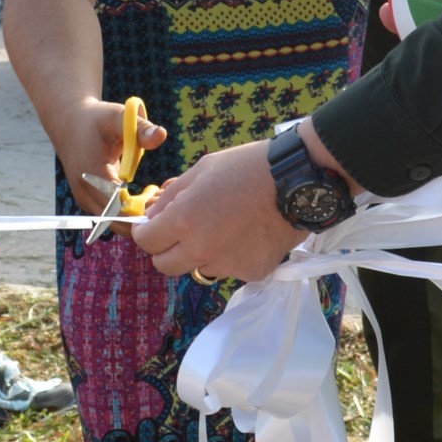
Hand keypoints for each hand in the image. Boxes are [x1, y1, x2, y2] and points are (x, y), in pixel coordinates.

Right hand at [66, 100, 168, 213]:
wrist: (70, 124)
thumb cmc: (97, 119)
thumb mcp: (118, 117)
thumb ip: (140, 128)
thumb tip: (161, 135)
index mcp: (92, 175)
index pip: (121, 207)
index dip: (146, 206)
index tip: (167, 193)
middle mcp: (85, 193)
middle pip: (121, 222)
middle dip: (146, 214)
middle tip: (169, 196)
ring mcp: (86, 201)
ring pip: (118, 223)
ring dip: (140, 214)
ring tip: (160, 193)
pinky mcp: (90, 203)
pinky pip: (114, 216)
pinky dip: (132, 211)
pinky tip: (149, 194)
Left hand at [131, 138, 300, 282]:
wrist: (296, 181)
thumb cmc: (246, 168)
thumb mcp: (201, 170)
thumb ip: (171, 197)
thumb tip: (152, 217)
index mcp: (183, 222)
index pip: (146, 242)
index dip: (147, 232)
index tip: (154, 226)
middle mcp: (200, 250)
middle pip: (164, 266)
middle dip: (166, 249)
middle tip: (182, 232)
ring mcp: (227, 265)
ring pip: (198, 267)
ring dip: (202, 253)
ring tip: (225, 228)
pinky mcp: (251, 273)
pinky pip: (231, 269)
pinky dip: (234, 256)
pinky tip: (249, 234)